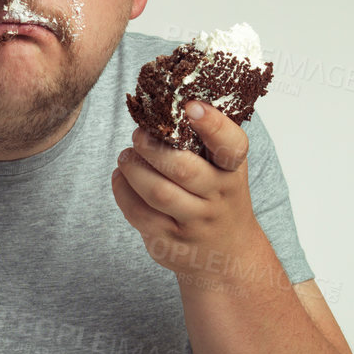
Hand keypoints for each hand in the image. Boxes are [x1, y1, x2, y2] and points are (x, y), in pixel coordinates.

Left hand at [111, 99, 262, 277]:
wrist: (227, 254)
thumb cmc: (218, 196)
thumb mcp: (224, 169)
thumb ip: (204, 141)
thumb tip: (165, 99)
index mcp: (233, 171)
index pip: (231, 145)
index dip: (213, 124)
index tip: (191, 105)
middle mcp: (219, 198)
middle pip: (183, 169)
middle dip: (152, 147)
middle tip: (137, 135)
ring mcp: (195, 223)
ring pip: (157, 193)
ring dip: (133, 170)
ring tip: (125, 157)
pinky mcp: (171, 243)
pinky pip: (140, 215)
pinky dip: (123, 192)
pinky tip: (121, 178)